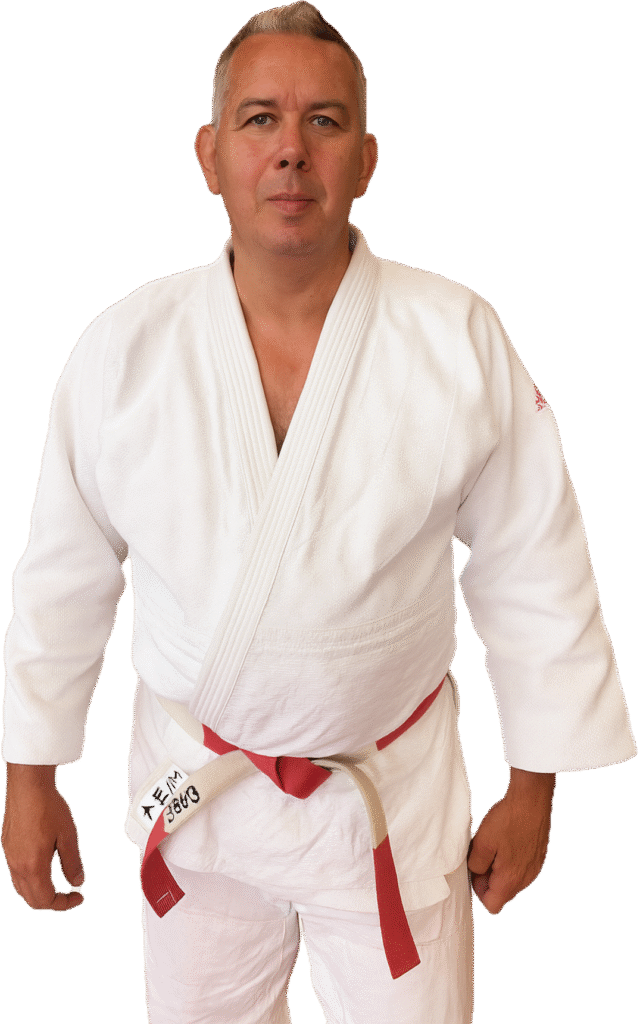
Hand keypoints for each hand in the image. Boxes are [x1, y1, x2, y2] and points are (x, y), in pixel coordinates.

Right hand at [2, 763, 84, 910]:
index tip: (79, 897)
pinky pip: (16, 874)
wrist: (28, 785)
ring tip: (58, 884)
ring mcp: (9, 856)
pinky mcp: (7, 846)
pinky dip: (31, 881)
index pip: (45, 900)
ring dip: (40, 892)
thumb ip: (72, 863)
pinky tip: (44, 868)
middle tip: (70, 895)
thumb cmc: (48, 807)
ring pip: (22, 889)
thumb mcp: (68, 836)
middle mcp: (16, 866)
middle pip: (31, 900)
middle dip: (52, 902)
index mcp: (32, 867)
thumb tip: (78, 882)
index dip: (64, 904)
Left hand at [467, 767, 555, 914]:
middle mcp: (526, 879)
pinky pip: (522, 867)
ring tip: (494, 845)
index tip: (476, 869)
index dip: (479, 891)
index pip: (492, 906)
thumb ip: (475, 866)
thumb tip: (476, 873)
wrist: (532, 799)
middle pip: (503, 893)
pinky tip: (507, 839)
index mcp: (511, 880)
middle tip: (482, 854)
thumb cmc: (508, 819)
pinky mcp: (539, 856)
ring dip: (500, 868)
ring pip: (512, 880)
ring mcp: (535, 868)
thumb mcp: (482, 842)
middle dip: (489, 879)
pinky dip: (511, 859)